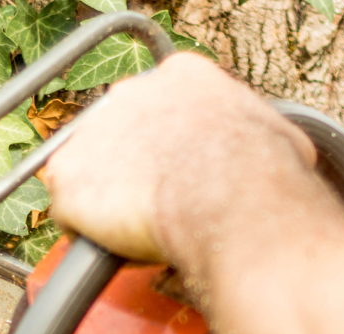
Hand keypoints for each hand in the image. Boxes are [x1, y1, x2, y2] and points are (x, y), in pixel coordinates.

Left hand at [41, 53, 315, 266]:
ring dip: (106, 203)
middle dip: (131, 173)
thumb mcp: (276, 136)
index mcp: (181, 78)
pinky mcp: (67, 175)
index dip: (166, 149)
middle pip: (117, 137)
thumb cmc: (260, 175)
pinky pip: (67, 212)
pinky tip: (114, 245)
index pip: (159, 109)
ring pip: (88, 174)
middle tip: (155, 208)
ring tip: (136, 231)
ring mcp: (91, 132)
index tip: (176, 175)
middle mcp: (129, 93)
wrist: (226, 198)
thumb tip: (269, 158)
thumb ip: (252, 136)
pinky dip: (86, 234)